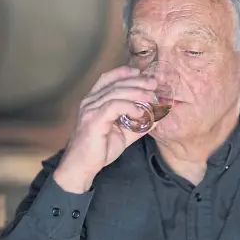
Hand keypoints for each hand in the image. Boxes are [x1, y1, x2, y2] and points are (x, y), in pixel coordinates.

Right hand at [54, 66, 155, 192]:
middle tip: (154, 83)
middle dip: (137, 81)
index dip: (124, 73)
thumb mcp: (123, 133)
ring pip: (116, 92)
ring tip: (151, 98)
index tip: (141, 73)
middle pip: (116, 83)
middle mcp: (90, 101)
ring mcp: (90, 109)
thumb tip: (157, 118)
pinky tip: (141, 113)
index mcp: (94, 101)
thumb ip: (139, 124)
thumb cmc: (99, 149)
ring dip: (137, 93)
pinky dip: (130, 107)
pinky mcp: (94, 119)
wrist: (82, 166)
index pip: (108, 79)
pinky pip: (114, 106)